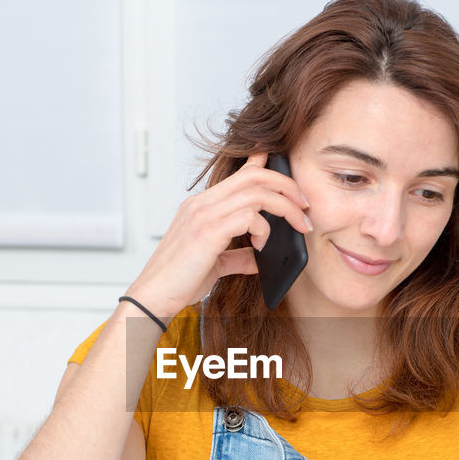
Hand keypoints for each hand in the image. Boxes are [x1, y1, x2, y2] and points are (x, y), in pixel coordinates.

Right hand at [125, 152, 310, 318]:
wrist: (154, 296)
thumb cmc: (179, 281)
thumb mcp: (214, 264)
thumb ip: (238, 256)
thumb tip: (260, 258)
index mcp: (201, 206)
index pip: (238, 174)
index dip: (262, 163)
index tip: (285, 167)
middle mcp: (202, 204)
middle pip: (254, 176)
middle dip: (287, 186)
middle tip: (305, 206)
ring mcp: (203, 215)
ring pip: (256, 193)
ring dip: (286, 207)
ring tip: (299, 225)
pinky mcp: (208, 232)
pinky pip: (248, 216)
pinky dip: (264, 229)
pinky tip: (262, 246)